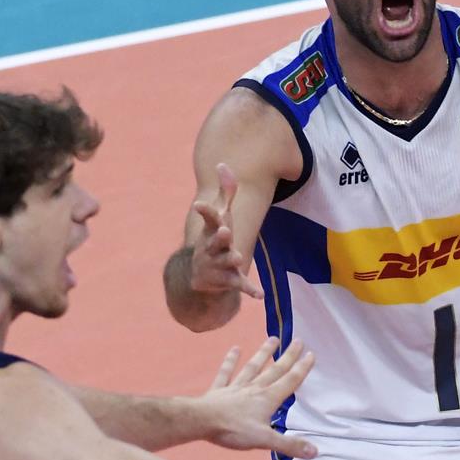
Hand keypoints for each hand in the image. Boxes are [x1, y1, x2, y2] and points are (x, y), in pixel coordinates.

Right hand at [190, 163, 262, 298]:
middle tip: (225, 231)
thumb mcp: (221, 215)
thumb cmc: (215, 238)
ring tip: (238, 258)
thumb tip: (223, 164)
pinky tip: (259, 295)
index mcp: (211, 230)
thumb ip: (226, 192)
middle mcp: (211, 247)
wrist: (201, 275)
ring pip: (226, 262)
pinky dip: (249, 290)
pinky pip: (239, 285)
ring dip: (231, 260)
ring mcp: (218, 265)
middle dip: (219, 237)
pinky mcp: (228, 280)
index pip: (208, 218)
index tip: (199, 205)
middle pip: (215, 242)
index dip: (205, 211)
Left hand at [197, 337, 316, 459]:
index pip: (289, 381)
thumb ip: (289, 445)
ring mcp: (236, 387)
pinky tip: (235, 348)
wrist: (201, 421)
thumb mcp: (265, 440)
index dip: (302, 369)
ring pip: (253, 367)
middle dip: (288, 356)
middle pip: (275, 370)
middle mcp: (254, 388)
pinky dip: (230, 361)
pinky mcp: (219, 390)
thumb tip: (315, 452)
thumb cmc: (233, 430)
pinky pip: (226, 373)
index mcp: (268, 399)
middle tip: (298, 340)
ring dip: (263, 353)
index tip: (311, 354)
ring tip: (273, 339)